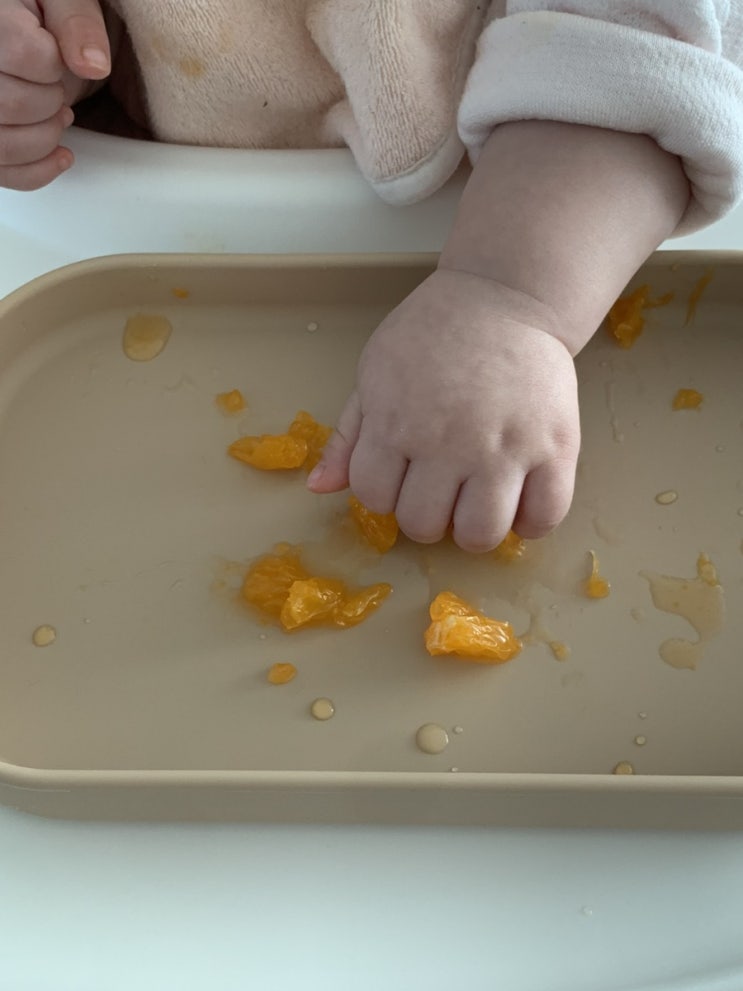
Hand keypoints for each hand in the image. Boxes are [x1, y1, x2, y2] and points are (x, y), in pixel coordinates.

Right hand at [0, 0, 109, 189]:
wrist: (25, 35)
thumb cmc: (40, 15)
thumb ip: (77, 20)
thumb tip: (92, 64)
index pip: (24, 53)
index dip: (51, 62)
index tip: (53, 56)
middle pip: (12, 105)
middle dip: (51, 102)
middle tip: (56, 87)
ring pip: (4, 146)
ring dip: (46, 137)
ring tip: (57, 114)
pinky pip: (3, 172)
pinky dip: (39, 171)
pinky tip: (60, 152)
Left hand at [308, 268, 580, 551]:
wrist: (505, 296)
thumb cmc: (433, 333)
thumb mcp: (374, 374)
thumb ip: (348, 436)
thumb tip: (319, 488)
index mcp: (397, 423)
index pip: (374, 498)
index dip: (383, 493)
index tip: (401, 475)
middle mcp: (450, 442)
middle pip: (423, 525)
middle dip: (425, 515)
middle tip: (440, 490)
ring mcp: (506, 448)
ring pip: (480, 534)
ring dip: (473, 530)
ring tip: (478, 502)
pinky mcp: (556, 447)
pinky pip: (544, 517)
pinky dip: (529, 523)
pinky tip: (518, 502)